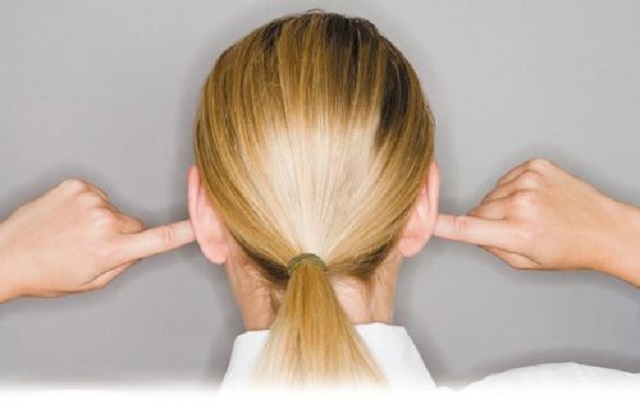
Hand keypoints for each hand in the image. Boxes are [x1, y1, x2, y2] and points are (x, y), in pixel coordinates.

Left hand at [0, 179, 194, 301]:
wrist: (6, 254)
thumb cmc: (45, 274)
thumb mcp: (92, 282)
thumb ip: (125, 263)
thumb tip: (142, 247)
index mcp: (110, 249)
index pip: (160, 239)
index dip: (187, 231)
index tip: (206, 223)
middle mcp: (103, 220)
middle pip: (135, 225)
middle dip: (124, 235)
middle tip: (93, 247)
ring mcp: (89, 199)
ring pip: (115, 211)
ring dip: (102, 221)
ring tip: (74, 233)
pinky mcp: (76, 185)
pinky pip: (97, 196)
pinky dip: (88, 207)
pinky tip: (68, 219)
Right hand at [434, 158, 639, 283]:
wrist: (605, 228)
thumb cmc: (569, 249)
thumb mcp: (526, 262)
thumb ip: (491, 248)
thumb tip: (469, 232)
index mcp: (518, 232)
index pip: (467, 227)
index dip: (441, 224)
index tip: (422, 221)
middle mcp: (521, 203)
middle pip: (478, 210)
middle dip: (487, 221)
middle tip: (513, 230)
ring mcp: (529, 180)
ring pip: (491, 194)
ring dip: (501, 204)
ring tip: (529, 214)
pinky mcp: (535, 165)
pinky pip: (506, 178)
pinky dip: (514, 189)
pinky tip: (533, 198)